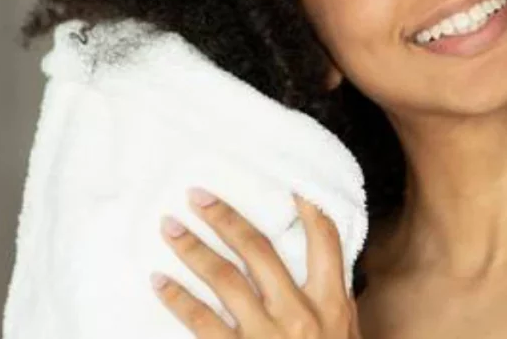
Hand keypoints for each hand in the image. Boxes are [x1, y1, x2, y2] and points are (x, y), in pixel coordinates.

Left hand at [151, 188, 361, 338]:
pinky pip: (202, 323)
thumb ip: (333, 299)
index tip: (288, 182)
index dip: (308, 207)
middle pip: (259, 251)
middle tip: (196, 195)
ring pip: (224, 280)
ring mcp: (267, 335)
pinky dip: (177, 299)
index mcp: (331, 302)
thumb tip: (323, 259)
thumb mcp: (347, 334)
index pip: (324, 240)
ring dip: (193, 250)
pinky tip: (159, 282)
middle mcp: (300, 313)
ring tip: (169, 229)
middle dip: (225, 219)